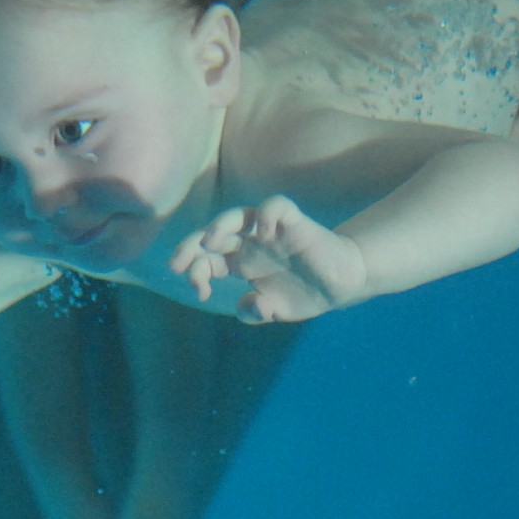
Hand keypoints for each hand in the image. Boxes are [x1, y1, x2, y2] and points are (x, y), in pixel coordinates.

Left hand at [170, 195, 367, 323]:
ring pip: (238, 216)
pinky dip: (266, 214)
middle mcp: (250, 243)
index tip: (200, 292)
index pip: (208, 260)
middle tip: (176, 264)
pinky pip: (275, 207)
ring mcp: (270, 232)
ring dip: (219, 225)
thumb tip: (245, 305)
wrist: (342, 282)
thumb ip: (256, 312)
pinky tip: (263, 232)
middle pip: (212, 235)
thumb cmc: (305, 292)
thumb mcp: (275, 310)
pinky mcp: (294, 223)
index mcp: (240, 263)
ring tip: (209, 241)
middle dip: (190, 247)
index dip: (196, 272)